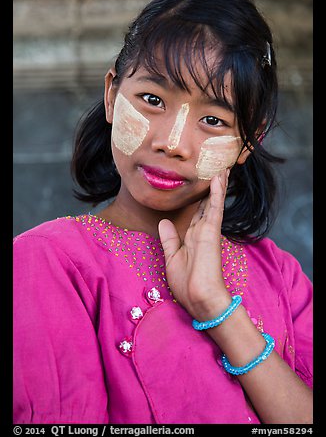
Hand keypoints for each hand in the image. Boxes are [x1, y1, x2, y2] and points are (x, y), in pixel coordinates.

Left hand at [158, 169, 231, 320]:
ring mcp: (208, 230)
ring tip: (221, 167)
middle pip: (207, 204)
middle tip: (215, 170)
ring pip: (213, 201)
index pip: (197, 213)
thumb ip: (169, 238)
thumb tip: (164, 221)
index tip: (201, 186)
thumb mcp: (172, 257)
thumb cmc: (187, 283)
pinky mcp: (212, 231)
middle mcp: (202, 231)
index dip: (200, 199)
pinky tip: (219, 178)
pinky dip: (217, 192)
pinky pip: (215, 207)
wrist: (200, 299)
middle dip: (211, 188)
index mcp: (193, 237)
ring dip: (217, 184)